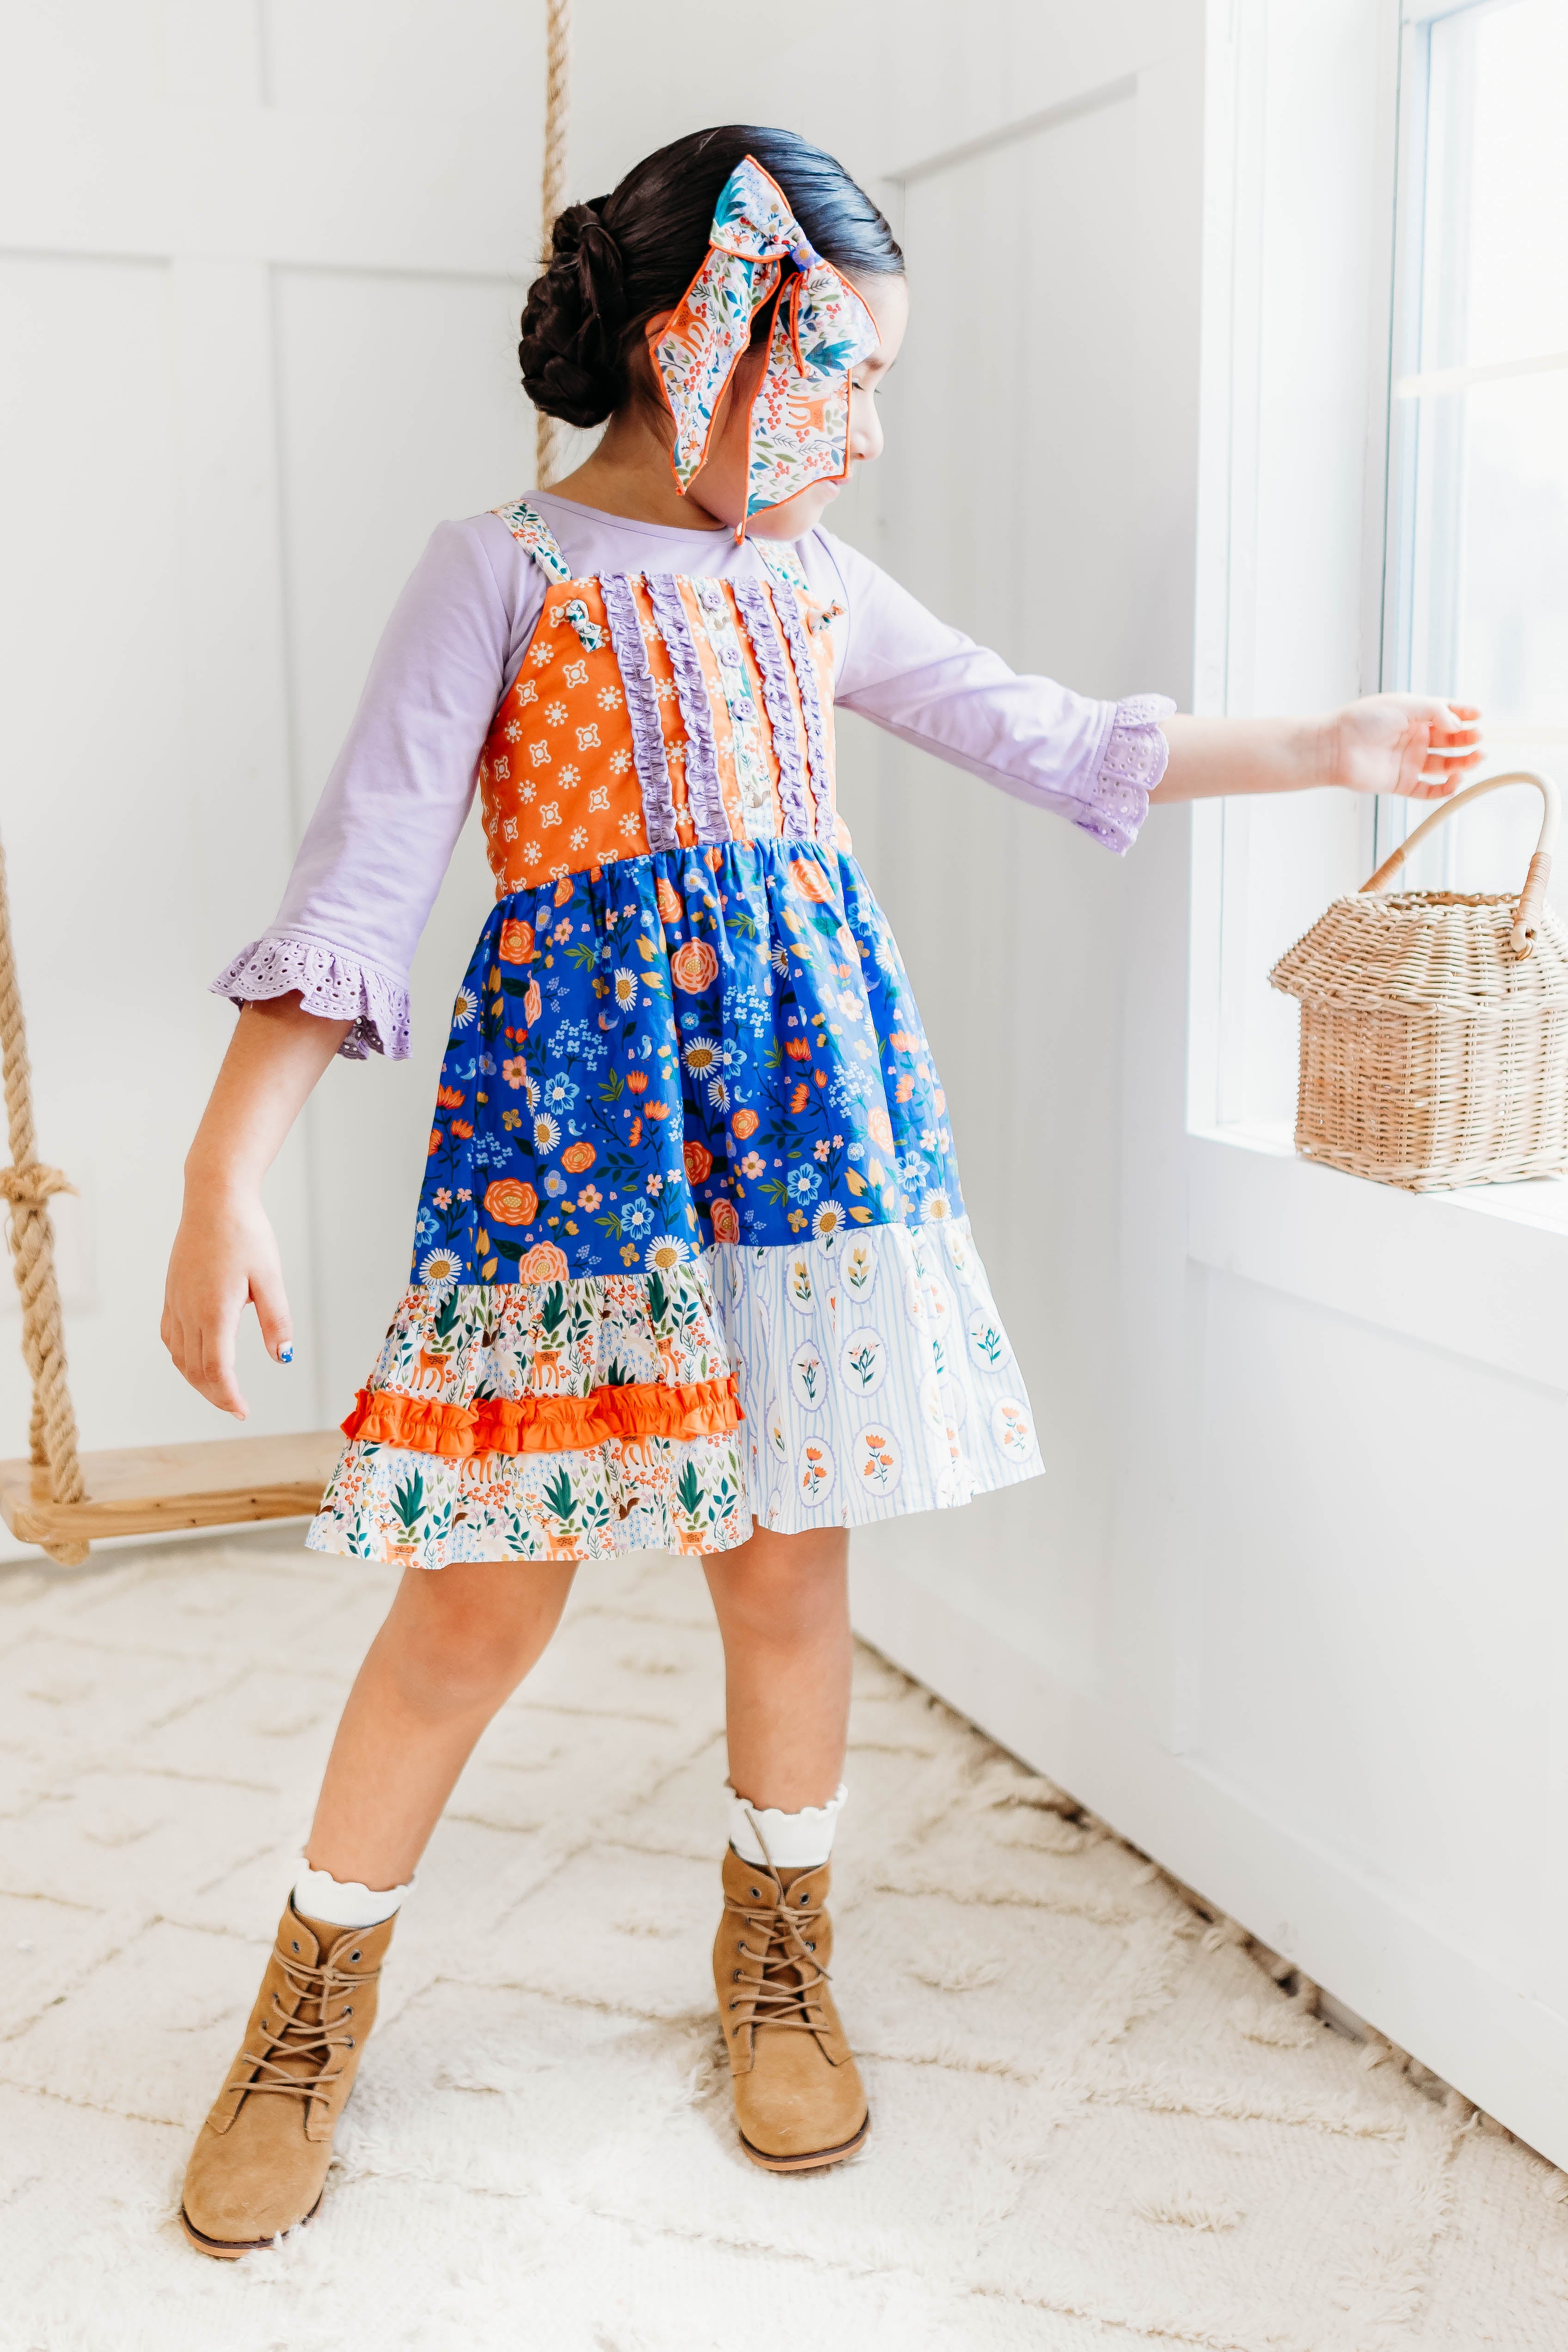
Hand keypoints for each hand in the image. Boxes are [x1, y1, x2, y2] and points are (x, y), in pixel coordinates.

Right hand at [161, 1184, 292, 1418]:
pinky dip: (183, 1357)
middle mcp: (188, 1310)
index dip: (228, 1396)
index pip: (217, 1369)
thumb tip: (283, 1357)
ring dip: (198, 1379)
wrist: (214, 1199)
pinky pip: (170, 1336)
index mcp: (214, 1311)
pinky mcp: (171, 1293)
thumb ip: (277, 1320)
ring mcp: (176, 1302)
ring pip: (179, 1356)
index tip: (243, 1411)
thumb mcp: (270, 1277)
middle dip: (216, 1394)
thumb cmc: (245, 1233)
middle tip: (237, 1407)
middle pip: (196, 1370)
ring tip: (221, 1389)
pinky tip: (198, 1358)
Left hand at [1328, 694, 1482, 800]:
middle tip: (1479, 738)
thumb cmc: (1364, 720)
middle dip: (1467, 739)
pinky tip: (1456, 780)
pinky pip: (1429, 790)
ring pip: (1445, 766)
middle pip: (1450, 741)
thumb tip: (1458, 725)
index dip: (1464, 715)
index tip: (1479, 715)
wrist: (1335, 746)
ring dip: (1463, 763)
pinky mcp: (1402, 783)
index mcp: (1414, 717)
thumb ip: (1435, 711)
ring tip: (1477, 758)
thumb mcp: (1404, 704)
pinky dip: (1445, 789)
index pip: (1446, 715)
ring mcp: (1409, 762)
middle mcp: (1414, 739)